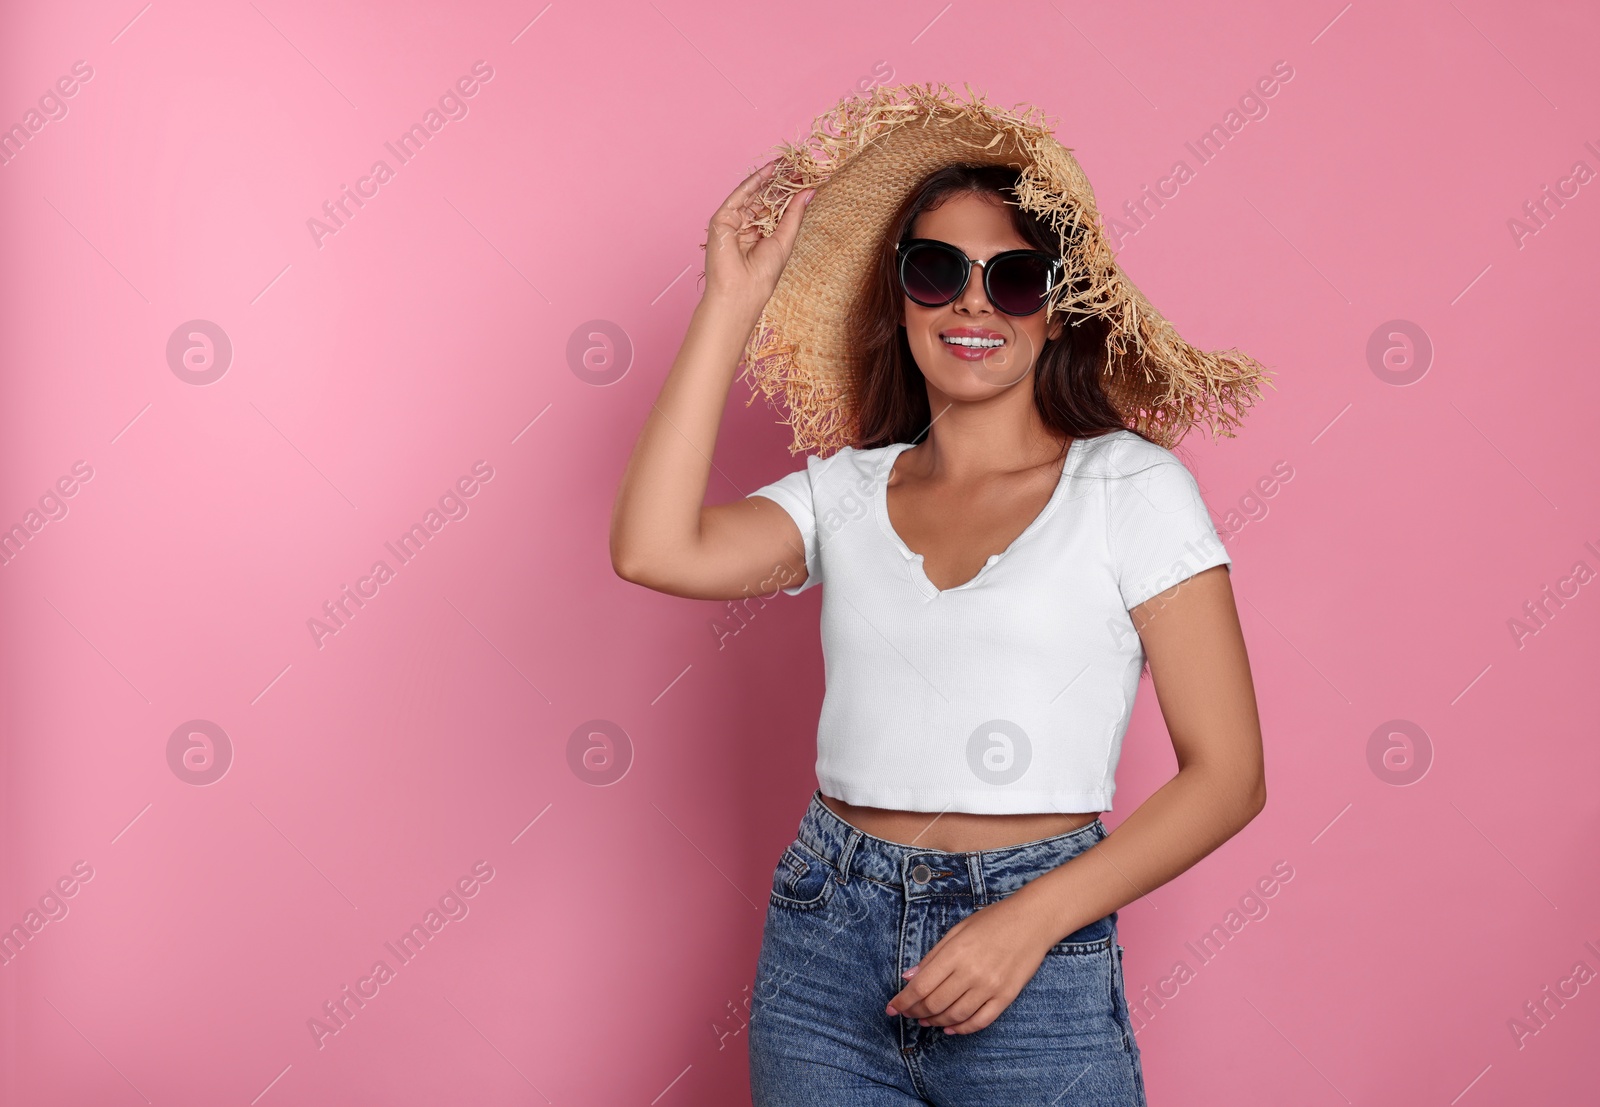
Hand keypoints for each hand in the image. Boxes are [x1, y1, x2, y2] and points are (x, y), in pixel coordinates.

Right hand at [701, 158, 813, 314]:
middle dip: (781, 182)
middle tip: (798, 165)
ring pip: (753, 195)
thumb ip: (794, 214)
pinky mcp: (721, 219)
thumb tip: (809, 191)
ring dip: (770, 178)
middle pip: (764, 199)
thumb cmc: (762, 274)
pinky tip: (770, 170)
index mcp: (761, 235)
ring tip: (788, 163)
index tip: (805, 177)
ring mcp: (733, 222)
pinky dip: (754, 182)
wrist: (741, 291)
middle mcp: (746, 227)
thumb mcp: (785, 239)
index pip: (776, 209)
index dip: (790, 193)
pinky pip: (739, 196)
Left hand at [884, 893, 1058, 1034]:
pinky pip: (980, 1021)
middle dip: (915, 1013)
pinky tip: (951, 1028)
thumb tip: (908, 978)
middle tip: (908, 1014)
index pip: (921, 987)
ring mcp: (990, 987)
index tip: (891, 1008)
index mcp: (955, 953)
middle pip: (935, 1004)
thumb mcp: (957, 930)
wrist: (1033, 921)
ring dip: (936, 1022)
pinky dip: (962, 1028)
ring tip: (926, 1020)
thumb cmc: (992, 921)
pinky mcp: (1006, 997)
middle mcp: (972, 973)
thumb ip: (932, 956)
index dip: (902, 1001)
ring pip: (955, 1016)